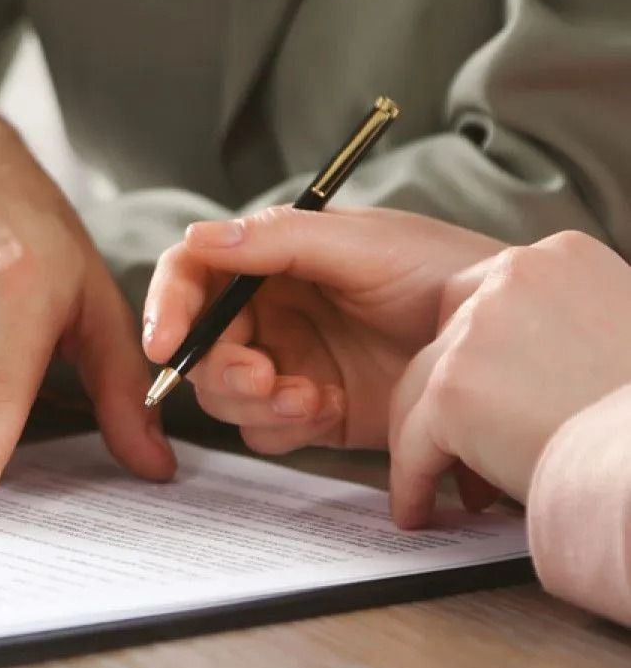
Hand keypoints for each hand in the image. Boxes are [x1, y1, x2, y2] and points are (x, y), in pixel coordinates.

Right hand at [142, 206, 504, 453]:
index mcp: (269, 259)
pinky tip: (329, 410)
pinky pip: (266, 429)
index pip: (191, 276)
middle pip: (199, 347)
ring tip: (307, 398)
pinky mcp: (311, 409)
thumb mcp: (359, 244)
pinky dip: (286, 427)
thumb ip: (276, 241)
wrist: (502, 338)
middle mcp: (269, 310)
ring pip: (225, 395)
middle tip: (261, 378)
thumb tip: (197, 238)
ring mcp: (288, 361)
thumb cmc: (441, 270)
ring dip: (255, 403)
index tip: (165, 343)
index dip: (167, 307)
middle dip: (220, 369)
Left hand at [389, 231, 630, 526]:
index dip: (484, 355)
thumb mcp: (621, 332)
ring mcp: (476, 333)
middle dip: (452, 398)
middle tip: (466, 447)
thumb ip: (573, 325)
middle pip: (446, 341)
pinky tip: (418, 511)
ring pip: (420, 390)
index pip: (490, 299)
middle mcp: (513, 277)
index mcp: (561, 256)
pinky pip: (412, 444)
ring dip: (426, 440)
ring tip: (442, 484)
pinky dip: (412, 480)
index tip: (493, 397)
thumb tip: (531, 363)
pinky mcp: (453, 392)